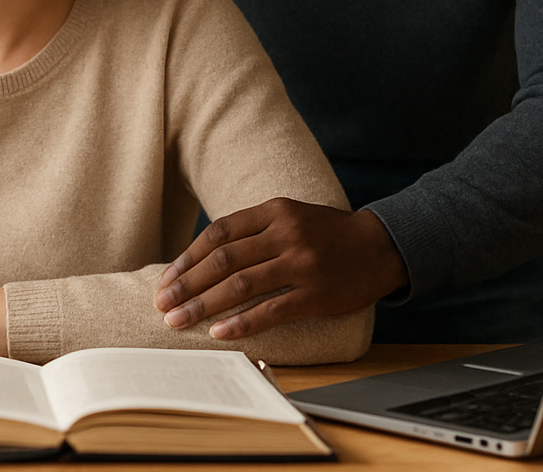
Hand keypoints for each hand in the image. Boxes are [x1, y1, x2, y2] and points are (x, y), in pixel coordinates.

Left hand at [154, 198, 407, 339]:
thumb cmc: (327, 233)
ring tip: (178, 320)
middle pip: (223, 260)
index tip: (167, 279)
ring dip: (203, 305)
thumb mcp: (290, 215)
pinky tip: (218, 332)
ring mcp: (301, 264)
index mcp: (274, 211)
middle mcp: (285, 234)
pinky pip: (272, 310)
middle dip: (187, 284)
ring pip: (241, 285)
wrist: (380, 245)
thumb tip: (202, 257)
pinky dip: (241, 322)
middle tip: (162, 303)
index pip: (218, 233)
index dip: (188, 258)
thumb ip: (252, 230)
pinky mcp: (316, 294)